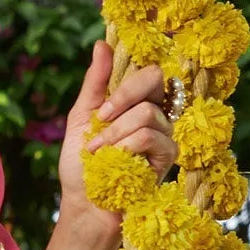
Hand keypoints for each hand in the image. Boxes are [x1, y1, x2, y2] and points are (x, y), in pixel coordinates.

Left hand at [58, 41, 174, 236]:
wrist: (85, 206)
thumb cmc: (82, 166)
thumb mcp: (81, 118)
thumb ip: (95, 83)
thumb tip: (102, 44)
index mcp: (135, 101)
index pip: (147, 70)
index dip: (126, 80)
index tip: (101, 107)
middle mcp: (155, 112)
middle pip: (155, 78)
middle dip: (122, 97)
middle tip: (100, 119)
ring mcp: (165, 133)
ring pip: (147, 112)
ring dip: (114, 133)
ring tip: (99, 152)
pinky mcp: (169, 155)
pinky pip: (149, 136)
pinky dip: (124, 148)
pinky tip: (114, 163)